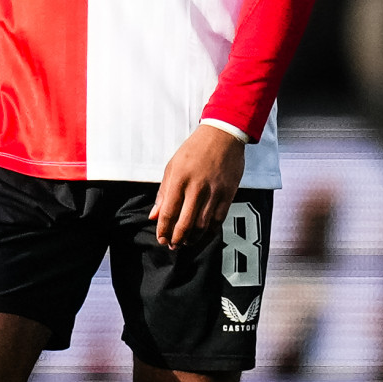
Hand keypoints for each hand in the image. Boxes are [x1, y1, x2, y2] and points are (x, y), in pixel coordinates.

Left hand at [153, 123, 240, 247]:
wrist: (222, 136)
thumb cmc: (194, 150)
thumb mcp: (172, 166)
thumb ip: (163, 193)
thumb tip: (154, 215)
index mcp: (179, 179)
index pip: (168, 212)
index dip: (163, 229)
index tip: (161, 238)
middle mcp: (197, 188)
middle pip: (185, 223)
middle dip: (177, 238)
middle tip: (173, 245)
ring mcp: (214, 192)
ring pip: (202, 225)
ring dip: (192, 238)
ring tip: (185, 242)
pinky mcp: (228, 195)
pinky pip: (218, 220)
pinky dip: (209, 232)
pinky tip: (202, 235)